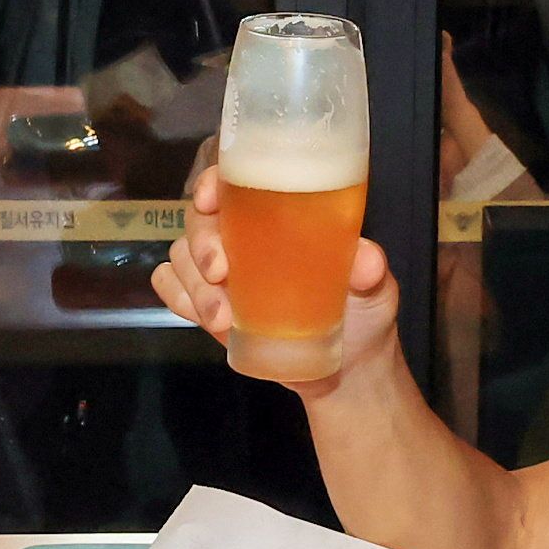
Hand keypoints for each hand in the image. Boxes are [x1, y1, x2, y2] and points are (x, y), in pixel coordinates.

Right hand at [151, 165, 400, 393]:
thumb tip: (367, 261)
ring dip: (193, 286)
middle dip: (201, 245)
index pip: (233, 181)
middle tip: (220, 275)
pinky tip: (204, 317)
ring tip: (222, 319)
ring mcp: (221, 271)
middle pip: (198, 220)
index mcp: (279, 214)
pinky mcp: (208, 304)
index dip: (211, 182)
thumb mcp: (375, 288)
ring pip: (181, 257)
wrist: (347, 368)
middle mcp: (243, 234)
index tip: (209, 200)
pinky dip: (179, 299)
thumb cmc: (363, 312)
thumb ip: (369, 271)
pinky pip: (172, 290)